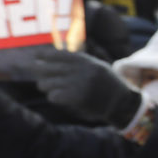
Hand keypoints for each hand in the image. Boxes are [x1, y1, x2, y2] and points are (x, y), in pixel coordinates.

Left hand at [26, 46, 142, 127]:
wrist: (121, 103)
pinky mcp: (77, 99)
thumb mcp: (97, 66)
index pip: (60, 55)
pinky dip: (54, 97)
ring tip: (49, 88)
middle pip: (50, 69)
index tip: (36, 55)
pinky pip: (54, 96)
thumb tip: (55, 56)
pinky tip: (58, 97)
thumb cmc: (107, 83)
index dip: (45, 55)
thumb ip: (79, 62)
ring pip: (48, 84)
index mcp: (87, 62)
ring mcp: (79, 85)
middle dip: (41, 72)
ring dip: (46, 86)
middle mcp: (82, 71)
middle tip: (39, 75)